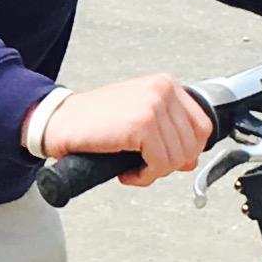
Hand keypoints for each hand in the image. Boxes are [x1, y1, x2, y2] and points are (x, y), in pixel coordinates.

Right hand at [40, 74, 212, 187]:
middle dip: (168, 165)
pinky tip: (127, 173)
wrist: (59, 121)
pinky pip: (159, 164)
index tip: (170, 160)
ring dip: (154, 172)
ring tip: (132, 168)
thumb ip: (167, 133)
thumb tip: (191, 159)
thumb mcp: (137, 118)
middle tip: (144, 166)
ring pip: (176, 158)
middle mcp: (162, 90)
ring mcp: (153, 106)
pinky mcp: (141, 124)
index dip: (189, 150)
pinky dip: (144, 177)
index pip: (202, 125)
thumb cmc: (93, 120)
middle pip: (191, 145)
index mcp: (165, 85)